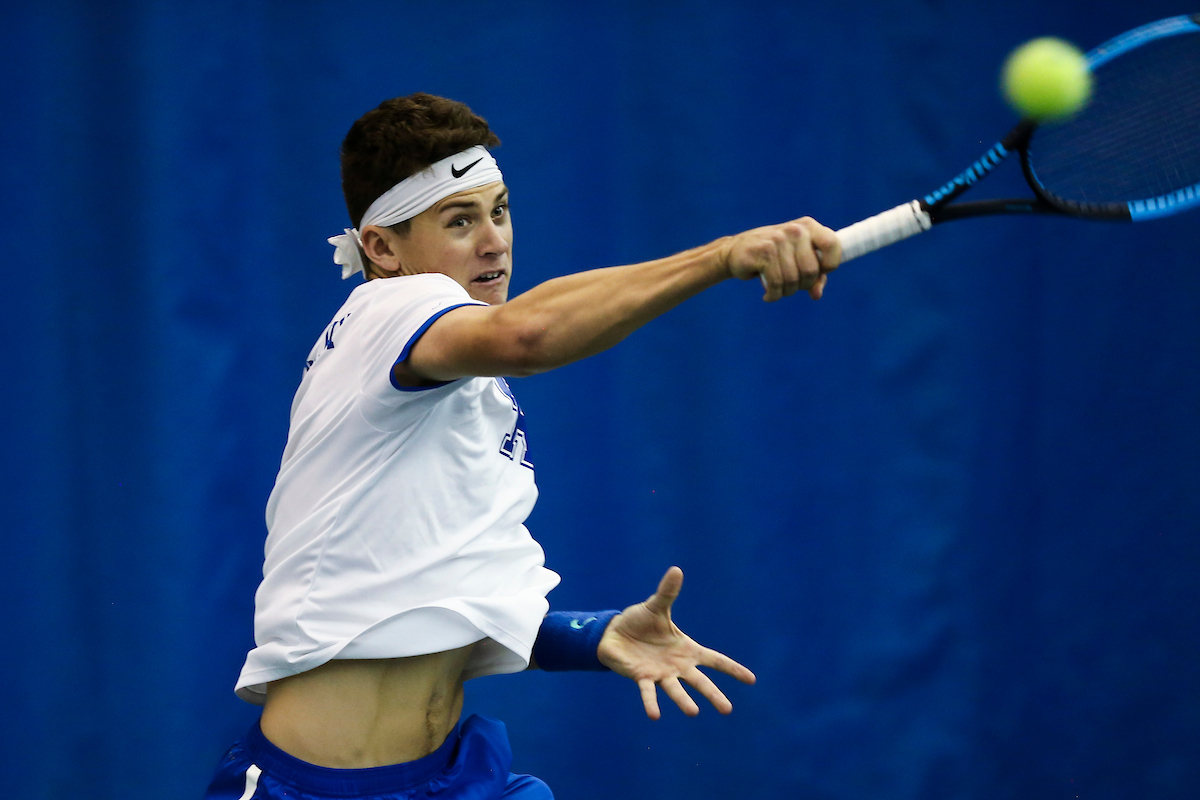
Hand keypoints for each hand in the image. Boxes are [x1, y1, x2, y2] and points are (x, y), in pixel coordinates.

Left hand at [597, 567, 756, 719]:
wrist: (614, 633)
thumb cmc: (640, 621)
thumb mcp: (656, 606)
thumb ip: (668, 592)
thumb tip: (677, 570)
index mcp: (686, 649)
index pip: (714, 660)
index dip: (732, 669)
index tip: (752, 680)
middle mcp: (677, 666)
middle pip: (699, 682)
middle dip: (713, 695)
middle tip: (727, 710)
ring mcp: (660, 674)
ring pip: (676, 690)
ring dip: (684, 701)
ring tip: (693, 713)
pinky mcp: (642, 677)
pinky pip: (648, 692)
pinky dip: (651, 703)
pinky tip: (655, 715)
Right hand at [721, 216, 841, 301]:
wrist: (735, 252)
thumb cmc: (771, 257)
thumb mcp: (796, 260)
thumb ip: (813, 275)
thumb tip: (816, 294)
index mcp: (808, 226)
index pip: (832, 244)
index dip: (830, 265)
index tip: (819, 273)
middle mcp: (795, 230)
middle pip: (811, 270)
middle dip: (802, 285)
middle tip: (790, 286)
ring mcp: (778, 239)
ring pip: (793, 280)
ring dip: (786, 292)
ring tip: (777, 289)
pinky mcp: (763, 251)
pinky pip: (777, 283)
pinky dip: (773, 295)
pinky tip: (768, 295)